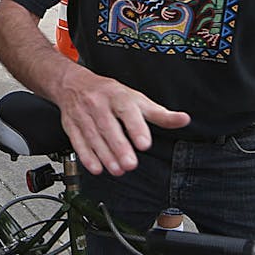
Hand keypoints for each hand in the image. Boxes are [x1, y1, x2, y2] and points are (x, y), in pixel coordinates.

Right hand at [53, 62, 189, 174]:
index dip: (136, 128)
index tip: (144, 144)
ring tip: (117, 170)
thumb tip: (183, 120)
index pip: (127, 111)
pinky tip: (96, 168)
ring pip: (93, 136)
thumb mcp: (136, 99)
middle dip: (119, 147)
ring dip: (105, 155)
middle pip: (108, 127)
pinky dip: (86, 156)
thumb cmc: (109, 93)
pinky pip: (78, 141)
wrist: (72, 84)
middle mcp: (99, 104)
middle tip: (130, 164)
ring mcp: (83, 115)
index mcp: (118, 95)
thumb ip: (159, 113)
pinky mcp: (71, 125)